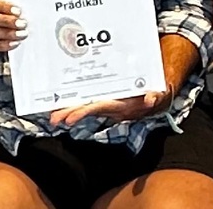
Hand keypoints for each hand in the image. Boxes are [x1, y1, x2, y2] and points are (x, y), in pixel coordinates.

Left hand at [48, 89, 170, 128]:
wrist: (156, 95)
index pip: (99, 108)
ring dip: (70, 111)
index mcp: (121, 105)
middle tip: (53, 119)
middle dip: (70, 115)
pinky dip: (77, 103)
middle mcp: (111, 106)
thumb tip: (151, 99)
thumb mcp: (159, 94)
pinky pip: (89, 102)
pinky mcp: (106, 98)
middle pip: (87, 110)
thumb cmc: (155, 93)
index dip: (83, 113)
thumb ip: (156, 96)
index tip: (69, 119)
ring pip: (86, 107)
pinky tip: (64, 103)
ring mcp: (108, 103)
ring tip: (54, 116)